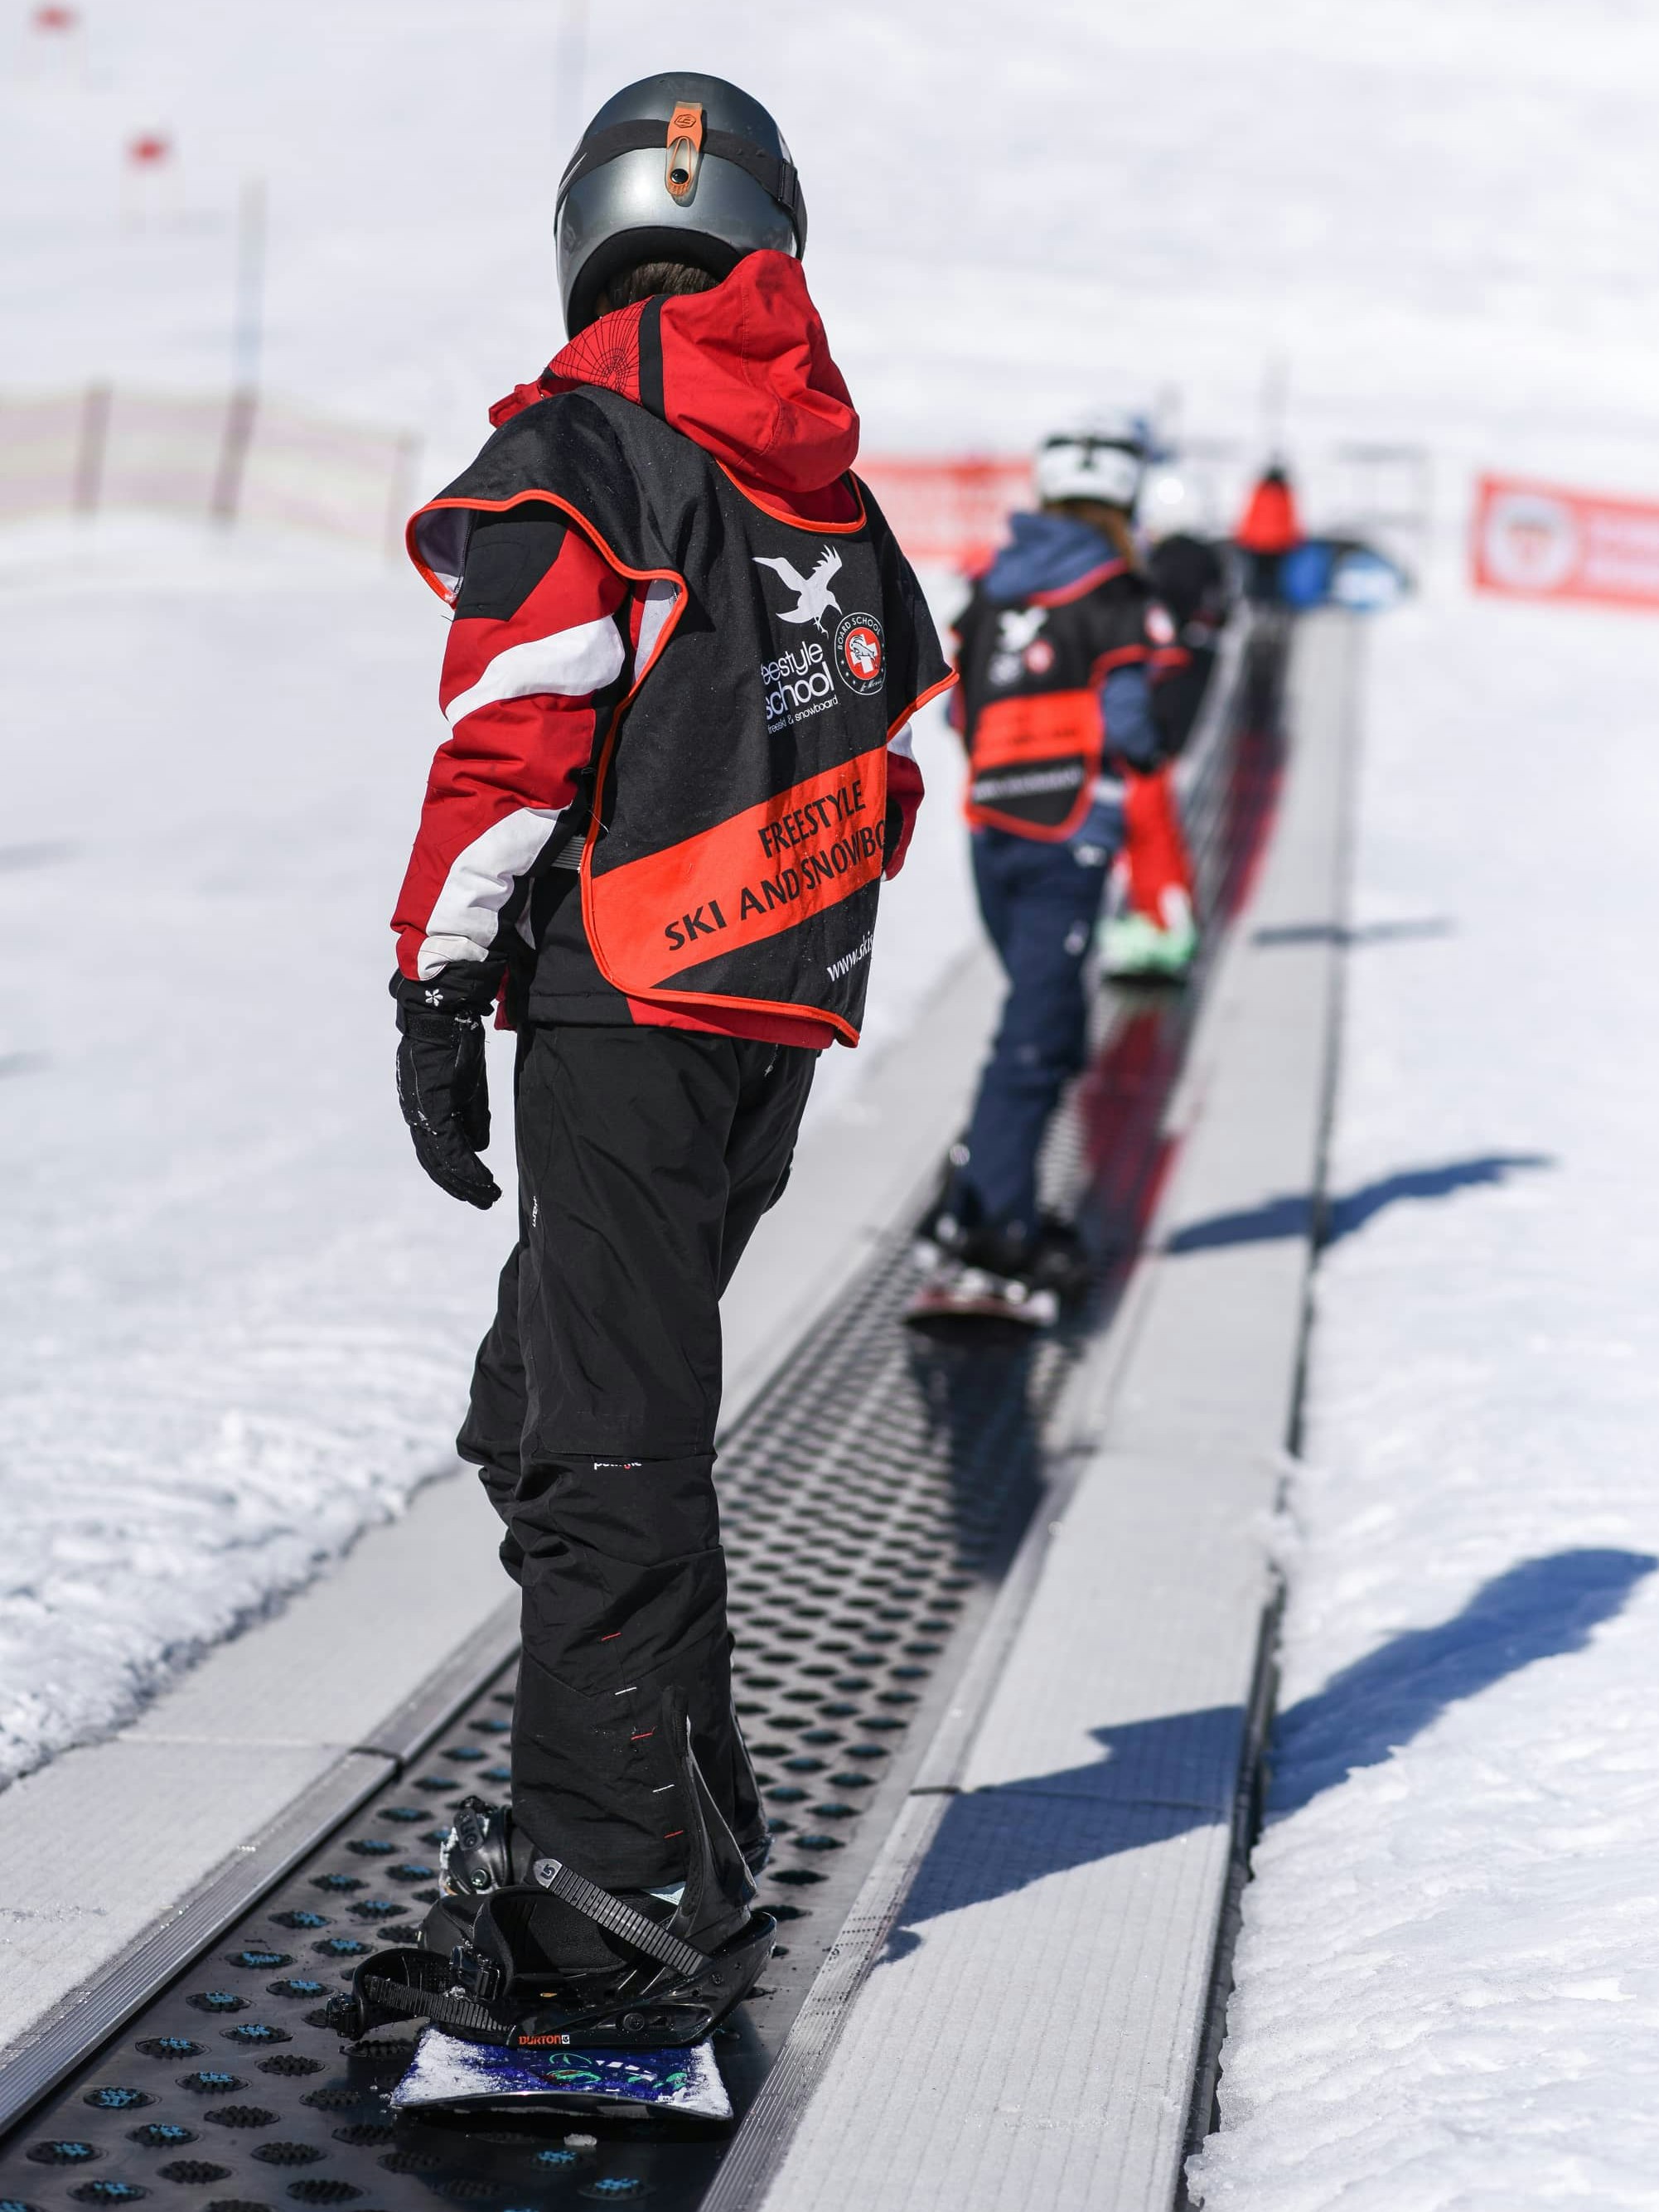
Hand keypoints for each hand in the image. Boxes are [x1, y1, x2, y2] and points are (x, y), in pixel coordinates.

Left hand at [393, 981, 501, 1209]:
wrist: (444, 1011)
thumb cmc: (457, 1040)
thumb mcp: (469, 1083)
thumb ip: (473, 1115)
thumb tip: (479, 1147)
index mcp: (424, 1108)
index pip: (436, 1151)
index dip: (456, 1174)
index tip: (479, 1188)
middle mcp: (417, 1114)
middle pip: (436, 1163)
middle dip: (461, 1186)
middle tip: (485, 1201)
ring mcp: (421, 1111)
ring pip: (440, 1161)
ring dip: (465, 1183)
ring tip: (488, 1196)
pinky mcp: (430, 1105)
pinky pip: (447, 1147)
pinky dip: (465, 1167)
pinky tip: (482, 1179)